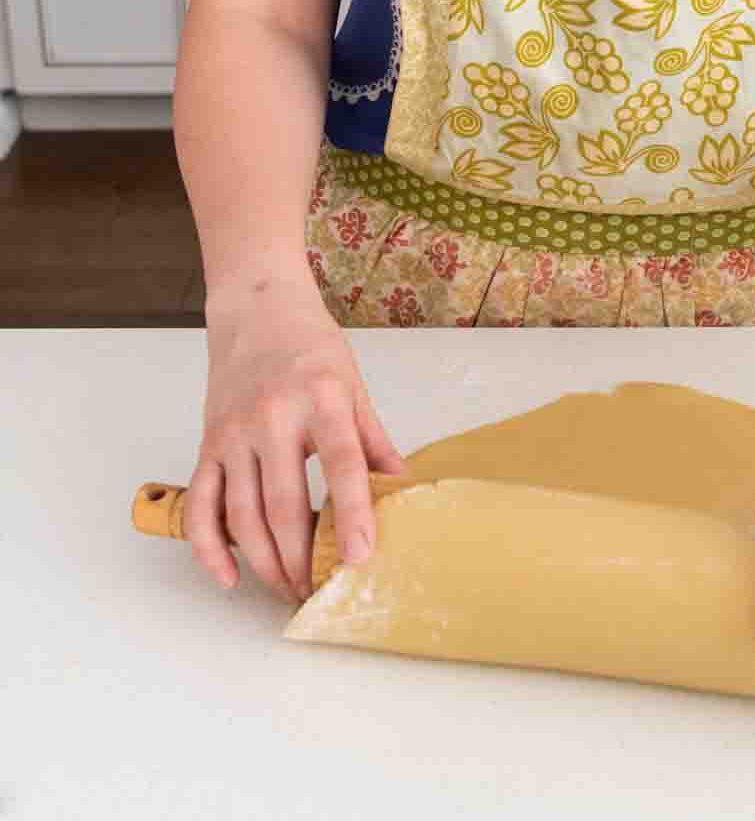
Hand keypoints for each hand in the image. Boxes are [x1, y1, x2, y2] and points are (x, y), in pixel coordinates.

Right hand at [187, 274, 411, 604]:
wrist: (257, 310)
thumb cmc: (310, 349)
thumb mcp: (353, 386)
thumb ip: (374, 442)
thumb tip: (404, 490)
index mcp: (321, 400)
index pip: (341, 464)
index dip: (352, 514)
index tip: (358, 557)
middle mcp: (273, 417)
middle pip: (284, 503)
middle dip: (299, 558)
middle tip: (317, 592)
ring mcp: (234, 433)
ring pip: (242, 514)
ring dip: (264, 562)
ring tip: (287, 589)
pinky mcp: (207, 444)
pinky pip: (202, 506)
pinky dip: (209, 548)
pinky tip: (230, 577)